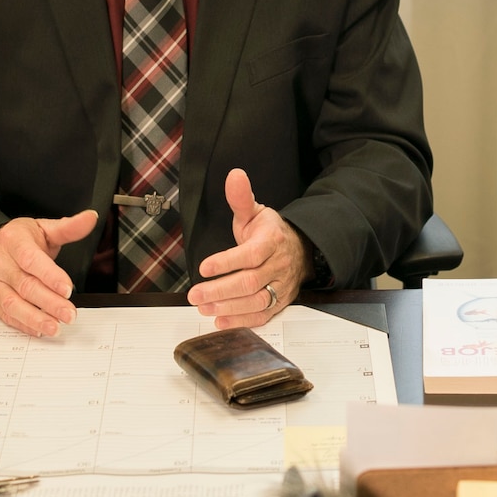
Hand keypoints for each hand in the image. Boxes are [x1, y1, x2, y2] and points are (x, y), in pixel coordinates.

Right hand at [0, 210, 95, 336]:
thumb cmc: (17, 240)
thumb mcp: (42, 228)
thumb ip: (68, 228)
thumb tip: (90, 219)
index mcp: (13, 241)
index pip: (31, 260)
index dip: (50, 276)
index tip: (67, 289)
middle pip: (25, 286)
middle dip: (49, 303)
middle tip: (69, 314)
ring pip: (13, 304)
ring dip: (35, 318)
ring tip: (55, 327)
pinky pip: (5, 315)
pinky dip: (23, 324)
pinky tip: (38, 329)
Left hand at [189, 169, 306, 328]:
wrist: (301, 251)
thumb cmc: (270, 233)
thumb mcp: (255, 212)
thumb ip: (241, 198)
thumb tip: (234, 176)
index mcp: (272, 241)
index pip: (251, 254)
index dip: (227, 262)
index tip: (204, 268)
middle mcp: (278, 266)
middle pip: (250, 282)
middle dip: (220, 290)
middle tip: (195, 294)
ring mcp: (281, 286)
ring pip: (256, 301)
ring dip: (228, 308)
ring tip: (203, 307)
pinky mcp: (280, 303)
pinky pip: (262, 315)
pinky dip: (241, 321)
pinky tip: (220, 321)